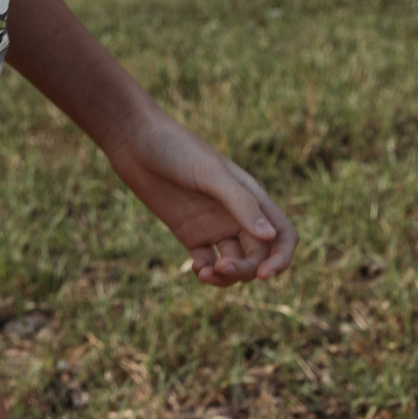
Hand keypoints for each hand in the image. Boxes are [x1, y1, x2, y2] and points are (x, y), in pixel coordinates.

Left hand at [106, 113, 295, 287]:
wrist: (135, 141)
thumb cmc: (176, 149)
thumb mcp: (211, 175)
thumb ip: (241, 204)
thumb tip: (270, 237)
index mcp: (252, 198)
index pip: (282, 236)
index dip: (281, 259)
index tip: (265, 275)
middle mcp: (238, 215)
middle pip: (258, 256)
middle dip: (247, 269)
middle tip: (224, 267)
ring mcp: (214, 227)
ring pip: (235, 264)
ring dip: (227, 276)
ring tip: (206, 272)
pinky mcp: (191, 235)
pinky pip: (209, 264)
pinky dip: (207, 273)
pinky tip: (197, 270)